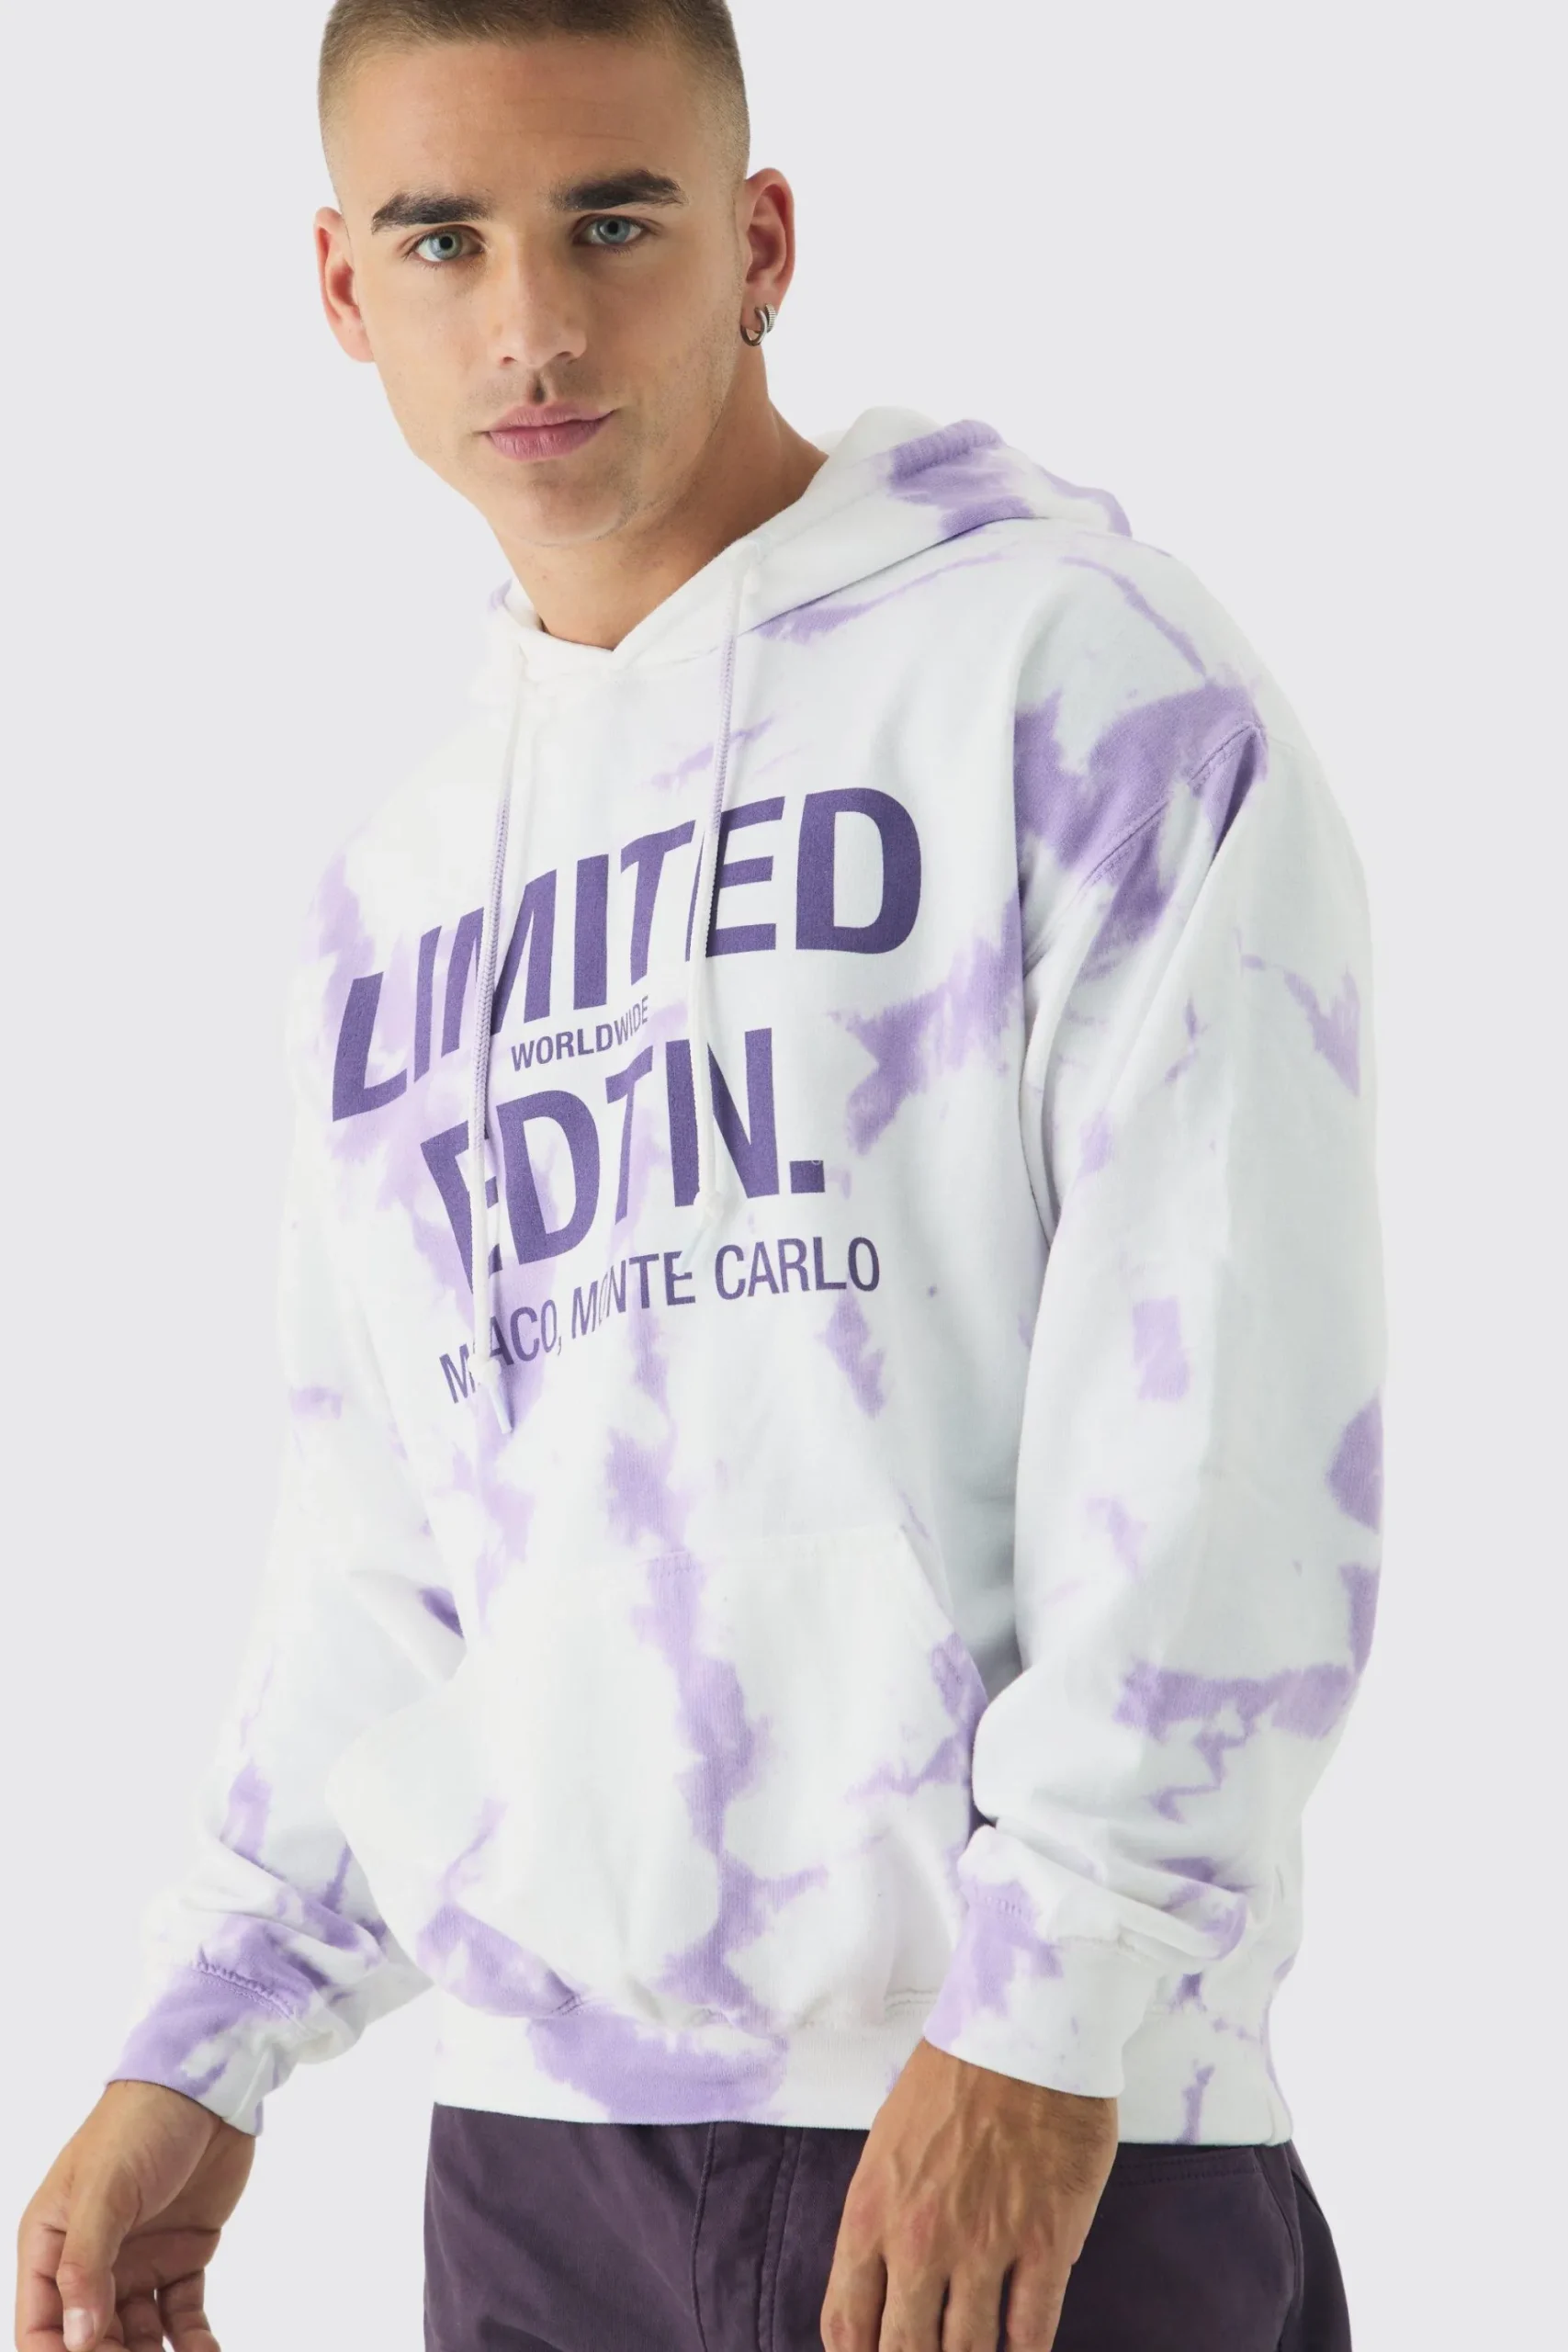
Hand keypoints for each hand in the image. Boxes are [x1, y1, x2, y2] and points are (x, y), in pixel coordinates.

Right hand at [15, 2081, 255, 2351]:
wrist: (209, 2085)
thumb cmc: (140, 2122)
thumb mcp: (104, 2189)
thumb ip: (86, 2264)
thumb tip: (77, 2340)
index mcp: (52, 2242)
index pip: (41, 2325)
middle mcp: (91, 2260)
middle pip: (90, 2338)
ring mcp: (137, 2259)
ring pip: (137, 2335)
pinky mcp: (182, 2254)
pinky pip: (181, 2314)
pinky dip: (192, 2340)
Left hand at [820, 2038, 1117, 2350]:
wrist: (1022, 2030)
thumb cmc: (953, 2078)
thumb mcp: (888, 2145)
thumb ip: (883, 2219)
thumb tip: (890, 2287)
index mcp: (871, 2213)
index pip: (846, 2326)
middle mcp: (919, 2242)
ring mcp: (984, 2247)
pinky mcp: (1046, 2244)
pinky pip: (1031, 2334)